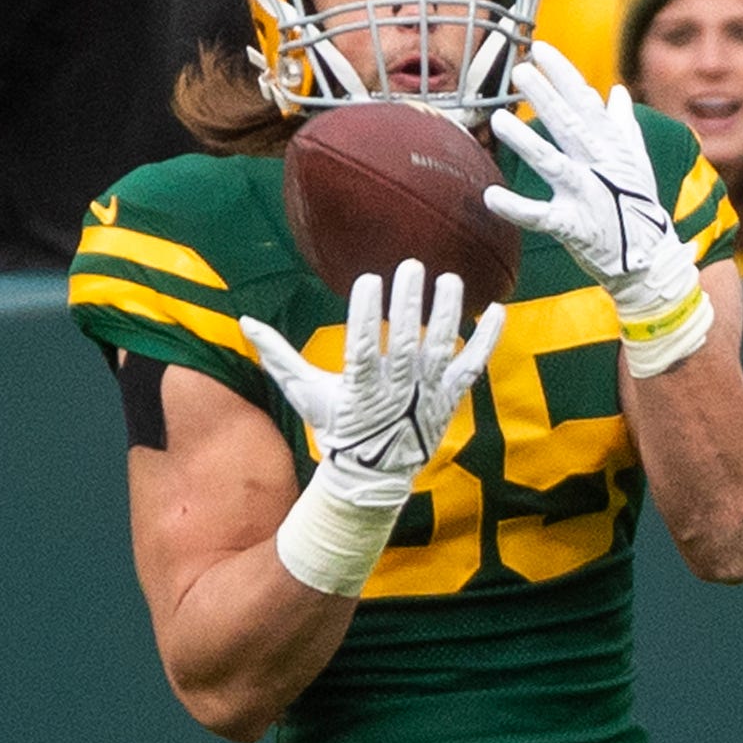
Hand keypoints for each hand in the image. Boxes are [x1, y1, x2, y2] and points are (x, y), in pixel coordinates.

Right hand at [242, 260, 503, 595]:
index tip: (369, 280)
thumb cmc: (336, 428)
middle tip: (412, 266)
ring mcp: (427, 396)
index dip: (366, 315)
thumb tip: (245, 321)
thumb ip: (279, 355)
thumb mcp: (304, 393)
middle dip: (409, 305)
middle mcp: (396, 392)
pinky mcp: (450, 399)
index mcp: (358, 390)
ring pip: (441, 351)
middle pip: (405, 344)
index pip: (362, 348)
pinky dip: (487, 341)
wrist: (372, 476)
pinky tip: (496, 309)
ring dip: (447, 314)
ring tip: (449, 278)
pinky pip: (472, 368)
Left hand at [485, 42, 710, 361]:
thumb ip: (622, 125)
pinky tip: (491, 196)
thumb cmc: (638, 207)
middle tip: (520, 69)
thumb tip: (616, 92)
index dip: (563, 74)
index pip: (585, 101)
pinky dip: (517, 208)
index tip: (541, 48)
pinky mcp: (575, 226)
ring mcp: (587, 194)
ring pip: (553, 162)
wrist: (651, 259)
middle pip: (569, 124)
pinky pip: (541, 216)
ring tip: (499, 119)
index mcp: (611, 147)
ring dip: (526, 142)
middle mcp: (599, 165)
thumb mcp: (636, 161)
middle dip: (545, 95)